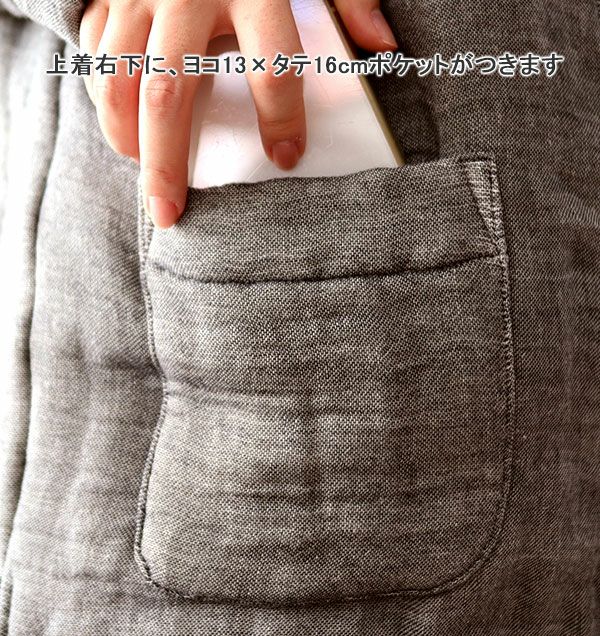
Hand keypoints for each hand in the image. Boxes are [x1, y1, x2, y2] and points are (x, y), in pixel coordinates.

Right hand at [80, 0, 397, 227]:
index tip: (286, 158)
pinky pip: (97, 56)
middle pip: (168, 93)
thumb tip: (382, 44)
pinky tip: (126, 128)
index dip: (281, 121)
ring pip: (119, 80)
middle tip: (168, 212)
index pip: (272, 68)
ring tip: (144, 178)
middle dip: (166, 162)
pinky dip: (106, 98)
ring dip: (126, 137)